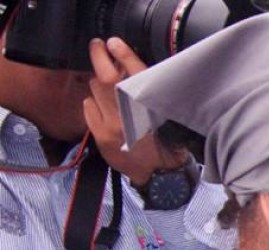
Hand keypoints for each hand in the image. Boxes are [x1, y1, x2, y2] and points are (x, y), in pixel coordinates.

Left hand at [84, 37, 183, 185]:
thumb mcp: (164, 114)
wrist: (160, 174)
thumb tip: (127, 66)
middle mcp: (130, 115)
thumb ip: (147, 90)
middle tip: (99, 49)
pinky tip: (103, 109)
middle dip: (101, 61)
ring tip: (108, 91)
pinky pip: (87, 107)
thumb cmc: (166, 142)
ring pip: (94, 89)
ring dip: (99, 85)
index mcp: (151, 107)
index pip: (134, 72)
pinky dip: (92, 104)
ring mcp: (112, 125)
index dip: (122, 53)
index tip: (113, 42)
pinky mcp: (100, 135)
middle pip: (106, 76)